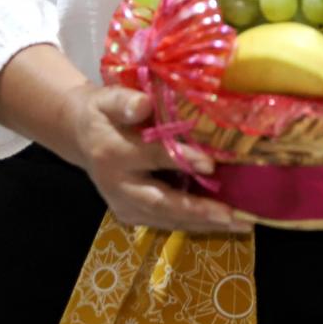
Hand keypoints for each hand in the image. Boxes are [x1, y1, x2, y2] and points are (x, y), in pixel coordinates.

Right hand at [61, 85, 245, 234]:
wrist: (81, 136)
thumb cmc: (103, 113)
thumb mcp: (108, 99)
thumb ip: (125, 101)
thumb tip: (144, 104)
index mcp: (113, 154)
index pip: (153, 157)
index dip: (183, 160)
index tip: (211, 164)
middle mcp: (118, 186)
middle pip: (161, 202)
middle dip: (199, 210)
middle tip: (234, 215)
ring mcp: (124, 205)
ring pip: (167, 219)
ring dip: (204, 224)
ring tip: (240, 223)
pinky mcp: (132, 214)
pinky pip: (167, 222)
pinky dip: (196, 224)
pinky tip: (224, 222)